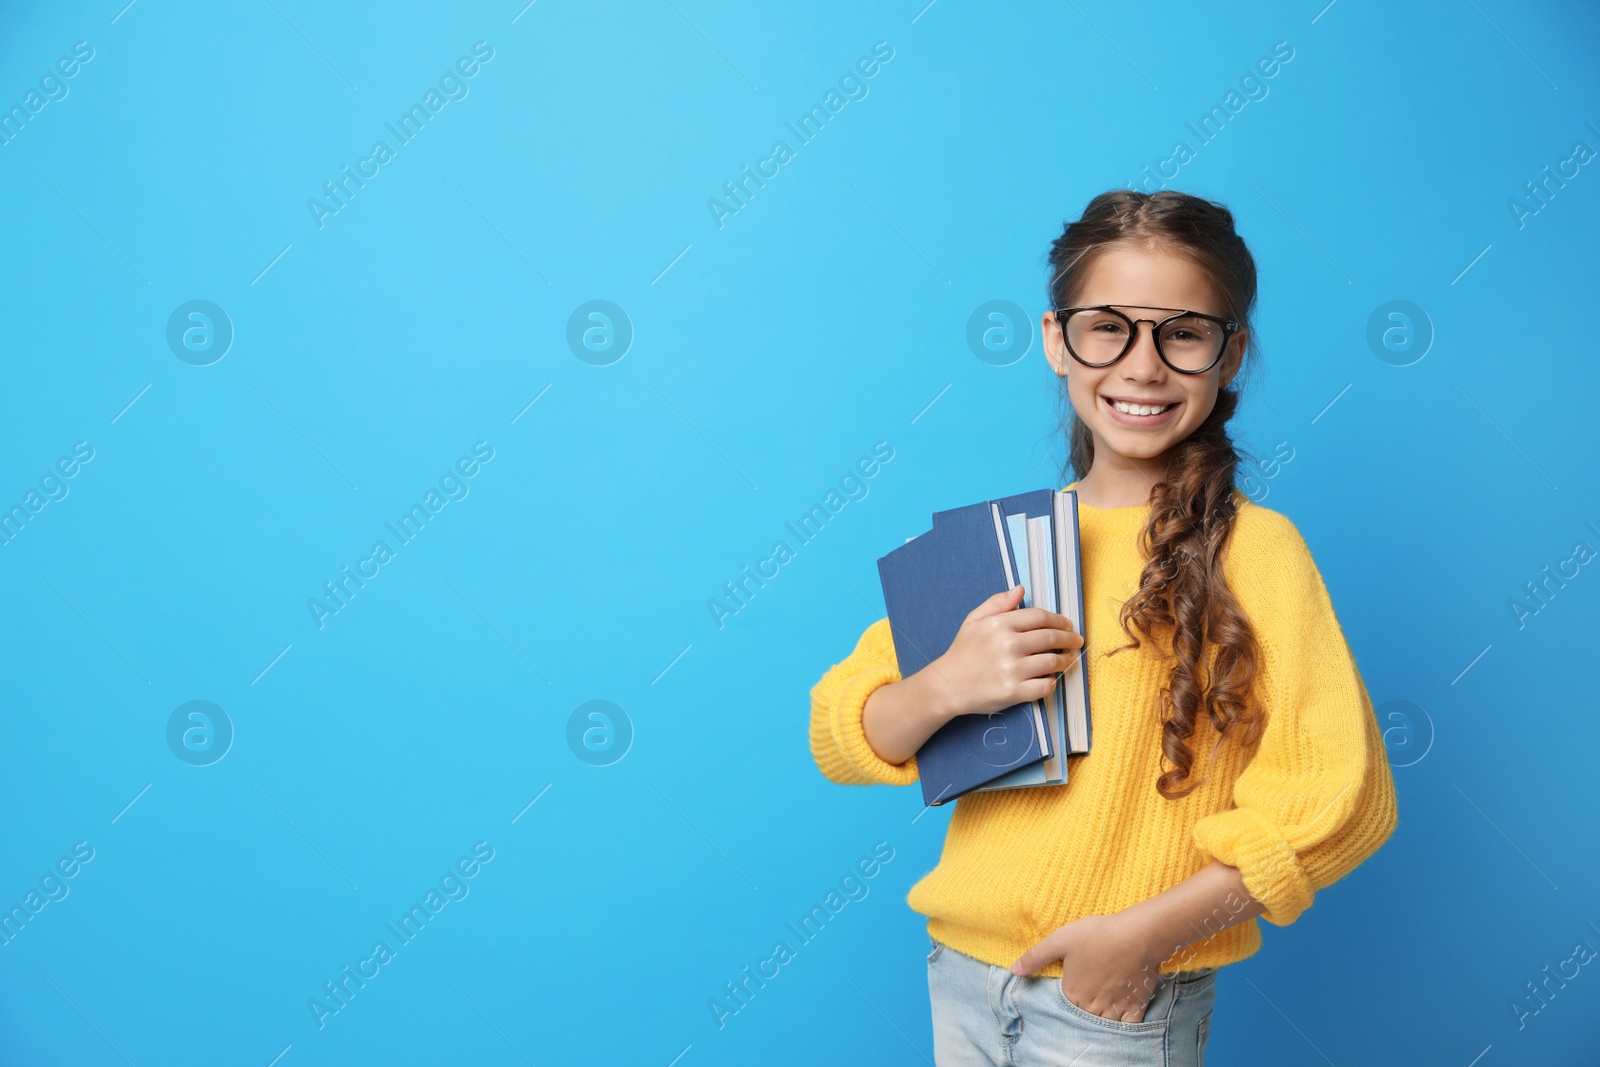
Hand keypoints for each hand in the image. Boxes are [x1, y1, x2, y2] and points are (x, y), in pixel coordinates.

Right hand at [922, 585, 1083, 721]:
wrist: (947, 685)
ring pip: (1052, 662)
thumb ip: (997, 603)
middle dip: (1069, 639)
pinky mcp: (1014, 692)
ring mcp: (1012, 670)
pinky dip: (1052, 682)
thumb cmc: (962, 652)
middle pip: (1051, 638)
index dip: (1059, 620)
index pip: (1040, 617)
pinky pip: (1045, 686)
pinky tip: (1051, 678)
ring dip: (1066, 661)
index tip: (1067, 625)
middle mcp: (1009, 645)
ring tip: (1070, 660)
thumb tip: (1020, 589)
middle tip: (1076, 641)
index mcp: (1000, 624)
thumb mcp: (974, 620)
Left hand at [1009, 912, 1163, 1022]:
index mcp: (1073, 992)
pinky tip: (1120, 1022)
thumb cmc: (1097, 935)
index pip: (1063, 1008)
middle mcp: (1092, 1005)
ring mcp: (1115, 1008)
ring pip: (1103, 1026)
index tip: (1069, 993)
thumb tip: (1014, 970)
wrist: (1137, 935)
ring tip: (1098, 1012)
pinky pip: (1129, 1028)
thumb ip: (1036, 957)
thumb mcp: (1060, 940)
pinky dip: (1123, 1029)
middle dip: (1080, 1014)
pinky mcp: (1136, 1006)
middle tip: (1084, 1002)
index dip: (1063, 1002)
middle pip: (1083, 1018)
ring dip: (1099, 1023)